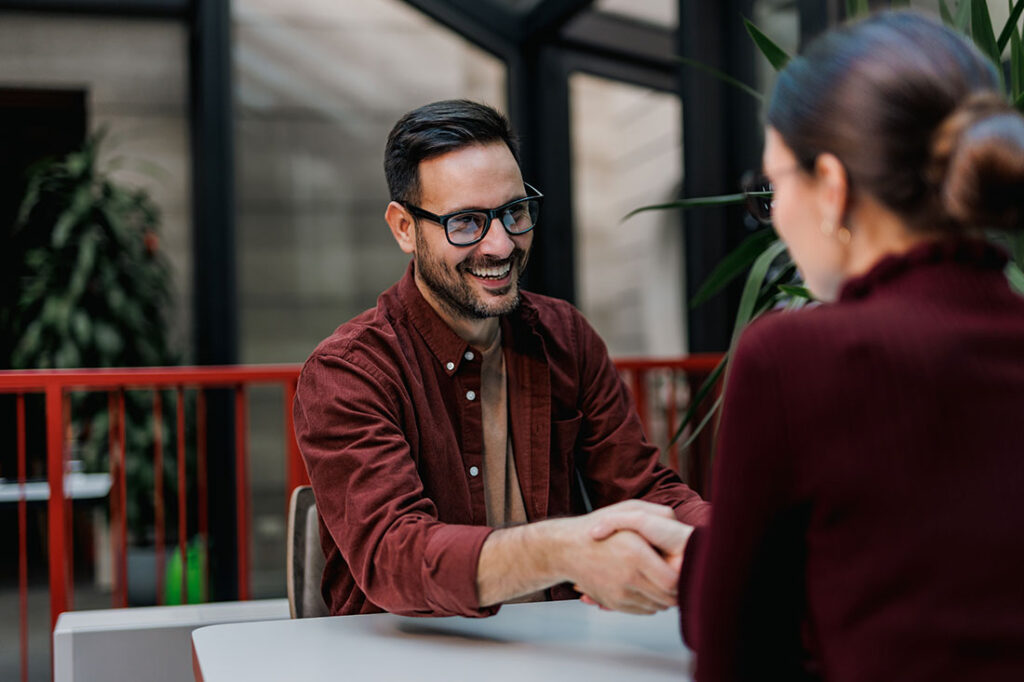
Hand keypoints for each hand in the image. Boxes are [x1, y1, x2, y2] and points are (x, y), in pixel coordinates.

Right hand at [561, 501, 680, 614]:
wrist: (565, 548)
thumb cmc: (598, 525)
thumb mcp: (629, 510)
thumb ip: (660, 517)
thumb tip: (680, 539)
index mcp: (635, 553)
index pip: (672, 581)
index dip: (681, 578)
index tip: (681, 568)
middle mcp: (627, 576)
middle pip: (668, 598)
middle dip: (677, 590)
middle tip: (677, 577)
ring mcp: (619, 593)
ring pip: (657, 606)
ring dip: (664, 597)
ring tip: (661, 580)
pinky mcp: (614, 603)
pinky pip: (643, 610)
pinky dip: (650, 602)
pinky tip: (647, 586)